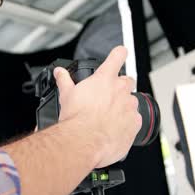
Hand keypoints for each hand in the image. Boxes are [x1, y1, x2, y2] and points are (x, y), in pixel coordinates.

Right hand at [53, 46, 141, 167]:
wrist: (84, 141)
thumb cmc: (76, 119)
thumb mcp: (66, 95)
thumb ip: (64, 80)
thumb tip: (60, 72)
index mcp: (105, 79)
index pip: (117, 56)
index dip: (119, 53)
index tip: (120, 53)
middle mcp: (120, 90)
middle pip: (128, 81)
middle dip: (120, 87)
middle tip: (108, 97)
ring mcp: (130, 106)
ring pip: (132, 102)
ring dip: (123, 107)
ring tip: (109, 118)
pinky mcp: (135, 124)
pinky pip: (135, 120)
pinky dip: (127, 124)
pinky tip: (114, 129)